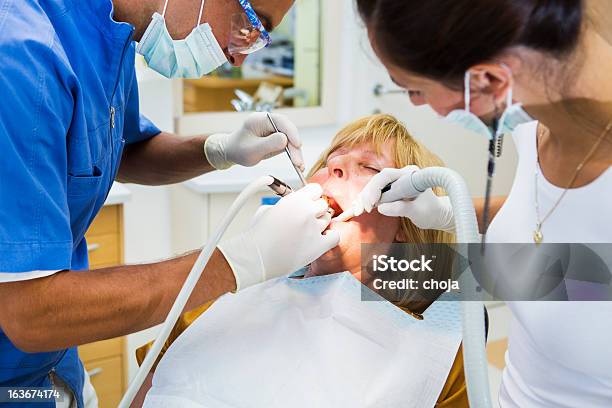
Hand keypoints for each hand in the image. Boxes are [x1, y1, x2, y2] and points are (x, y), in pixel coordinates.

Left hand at [204, 112, 303, 169]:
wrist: (232, 153)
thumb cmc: (238, 150)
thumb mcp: (252, 150)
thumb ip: (268, 144)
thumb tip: (285, 140)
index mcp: (259, 119)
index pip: (280, 121)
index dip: (291, 132)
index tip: (297, 144)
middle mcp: (269, 122)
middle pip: (288, 131)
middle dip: (295, 146)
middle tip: (298, 162)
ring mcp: (274, 130)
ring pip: (290, 138)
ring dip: (296, 152)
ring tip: (299, 166)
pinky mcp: (277, 138)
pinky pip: (289, 144)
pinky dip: (293, 154)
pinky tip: (298, 164)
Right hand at [218, 184, 339, 289]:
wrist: (255, 256)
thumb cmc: (258, 235)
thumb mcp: (268, 209)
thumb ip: (287, 204)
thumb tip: (294, 205)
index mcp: (295, 200)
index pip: (316, 189)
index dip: (312, 197)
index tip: (307, 204)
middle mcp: (307, 211)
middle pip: (323, 205)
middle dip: (315, 211)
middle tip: (305, 220)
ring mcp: (314, 228)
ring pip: (327, 220)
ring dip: (319, 225)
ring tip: (305, 233)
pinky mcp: (318, 245)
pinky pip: (335, 237)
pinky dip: (329, 238)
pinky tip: (319, 240)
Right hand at [352, 166, 454, 232]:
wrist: (436, 214)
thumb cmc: (430, 212)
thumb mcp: (418, 212)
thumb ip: (401, 208)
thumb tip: (381, 208)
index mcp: (409, 175)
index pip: (386, 175)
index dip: (375, 188)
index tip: (371, 204)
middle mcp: (401, 175)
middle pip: (377, 181)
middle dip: (367, 195)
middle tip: (362, 210)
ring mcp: (395, 181)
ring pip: (374, 187)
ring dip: (364, 198)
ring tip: (357, 211)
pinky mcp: (390, 189)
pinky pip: (375, 193)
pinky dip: (366, 200)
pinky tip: (357, 208)